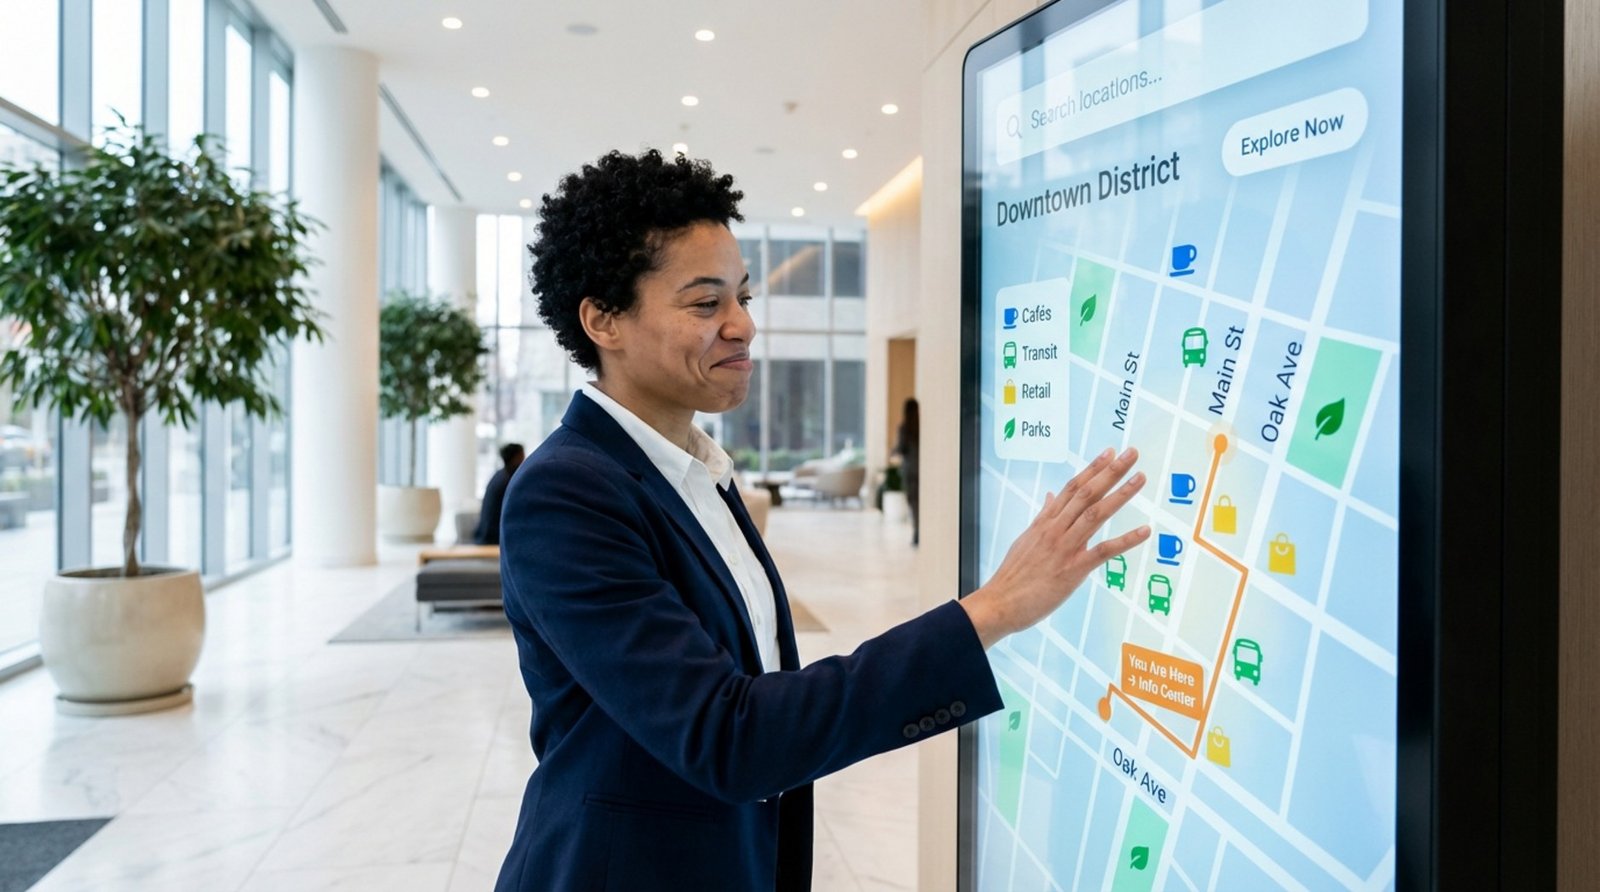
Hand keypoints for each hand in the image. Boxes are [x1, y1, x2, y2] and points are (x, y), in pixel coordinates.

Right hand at [962, 447, 1148, 648]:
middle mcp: (1055, 529)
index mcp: (1045, 522)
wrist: (999, 602)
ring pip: (1095, 514)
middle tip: (1131, 453)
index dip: (1092, 468)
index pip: (1072, 488)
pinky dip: (1126, 540)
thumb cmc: (1012, 576)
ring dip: (1120, 494)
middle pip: (1087, 493)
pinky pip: (1103, 551)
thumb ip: (1042, 517)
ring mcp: (1064, 547)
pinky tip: (1144, 531)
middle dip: (1111, 471)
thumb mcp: (1026, 540)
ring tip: (1139, 478)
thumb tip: (1051, 497)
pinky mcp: (1073, 569)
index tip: (1108, 453)